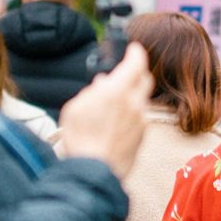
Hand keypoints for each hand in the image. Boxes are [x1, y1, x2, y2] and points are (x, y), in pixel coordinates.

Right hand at [57, 42, 152, 178]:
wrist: (94, 172)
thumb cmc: (80, 140)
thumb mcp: (76, 108)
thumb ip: (92, 92)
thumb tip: (102, 84)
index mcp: (118, 91)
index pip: (136, 62)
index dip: (135, 52)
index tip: (133, 48)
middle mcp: (135, 104)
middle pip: (145, 79)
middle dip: (137, 71)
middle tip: (126, 71)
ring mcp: (141, 122)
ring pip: (142, 99)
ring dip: (132, 94)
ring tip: (114, 99)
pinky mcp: (141, 137)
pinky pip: (139, 117)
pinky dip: (131, 112)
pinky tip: (116, 119)